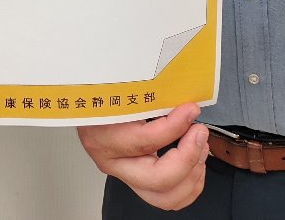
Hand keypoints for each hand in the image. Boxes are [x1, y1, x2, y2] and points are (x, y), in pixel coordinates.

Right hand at [77, 102, 208, 210]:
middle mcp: (112, 162)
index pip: (144, 141)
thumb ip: (147, 93)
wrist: (85, 102)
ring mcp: (125, 175)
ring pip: (165, 197)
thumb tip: (181, 96)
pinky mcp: (138, 181)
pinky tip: (194, 160)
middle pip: (157, 180)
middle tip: (199, 132)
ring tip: (199, 146)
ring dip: (192, 174)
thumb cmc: (102, 93)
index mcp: (103, 136)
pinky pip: (169, 198)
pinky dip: (190, 183)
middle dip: (187, 157)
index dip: (174, 126)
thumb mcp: (119, 87)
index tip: (190, 110)